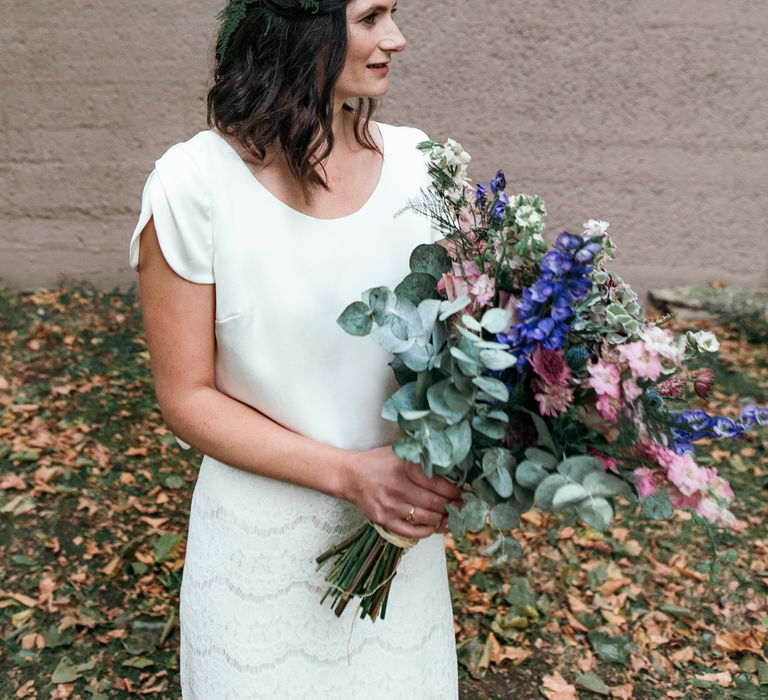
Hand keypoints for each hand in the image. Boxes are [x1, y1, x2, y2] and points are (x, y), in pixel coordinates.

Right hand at [343, 446, 462, 539]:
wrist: (350, 476)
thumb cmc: (378, 463)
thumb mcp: (399, 454)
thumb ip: (421, 460)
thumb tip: (451, 471)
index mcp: (403, 467)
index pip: (437, 482)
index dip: (453, 490)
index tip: (461, 492)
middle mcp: (397, 486)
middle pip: (435, 502)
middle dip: (452, 506)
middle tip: (460, 507)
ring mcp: (390, 505)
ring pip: (426, 518)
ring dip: (442, 519)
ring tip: (449, 517)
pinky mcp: (384, 519)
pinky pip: (412, 531)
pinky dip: (426, 531)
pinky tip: (432, 527)